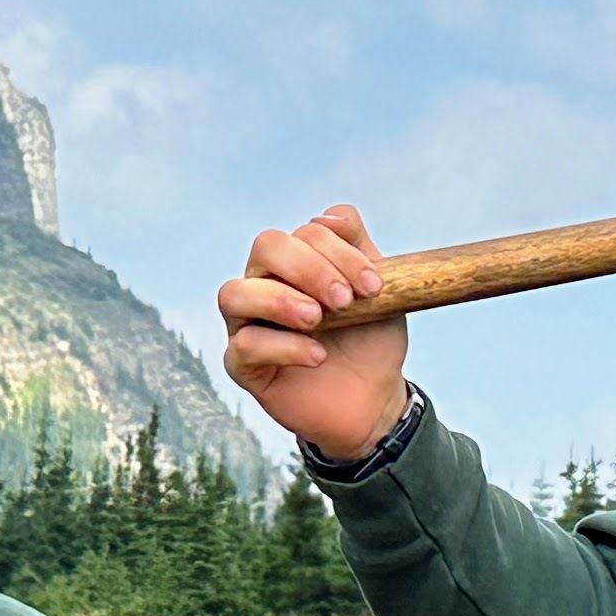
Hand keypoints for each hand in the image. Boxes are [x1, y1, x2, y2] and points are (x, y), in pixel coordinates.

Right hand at [216, 205, 411, 460]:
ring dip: (279, 299)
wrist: (373, 399)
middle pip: (266, 247)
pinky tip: (317, 356)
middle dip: (308, 267)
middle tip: (344, 300)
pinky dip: (283, 346)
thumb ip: (359, 246)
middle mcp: (265, 283)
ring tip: (318, 319)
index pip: (305, 232)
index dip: (339, 252)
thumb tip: (331, 216)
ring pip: (234, 293)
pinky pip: (243, 346)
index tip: (373, 285)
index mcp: (299, 260)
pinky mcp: (242, 364)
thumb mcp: (381, 289)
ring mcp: (247, 322)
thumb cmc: (370, 339)